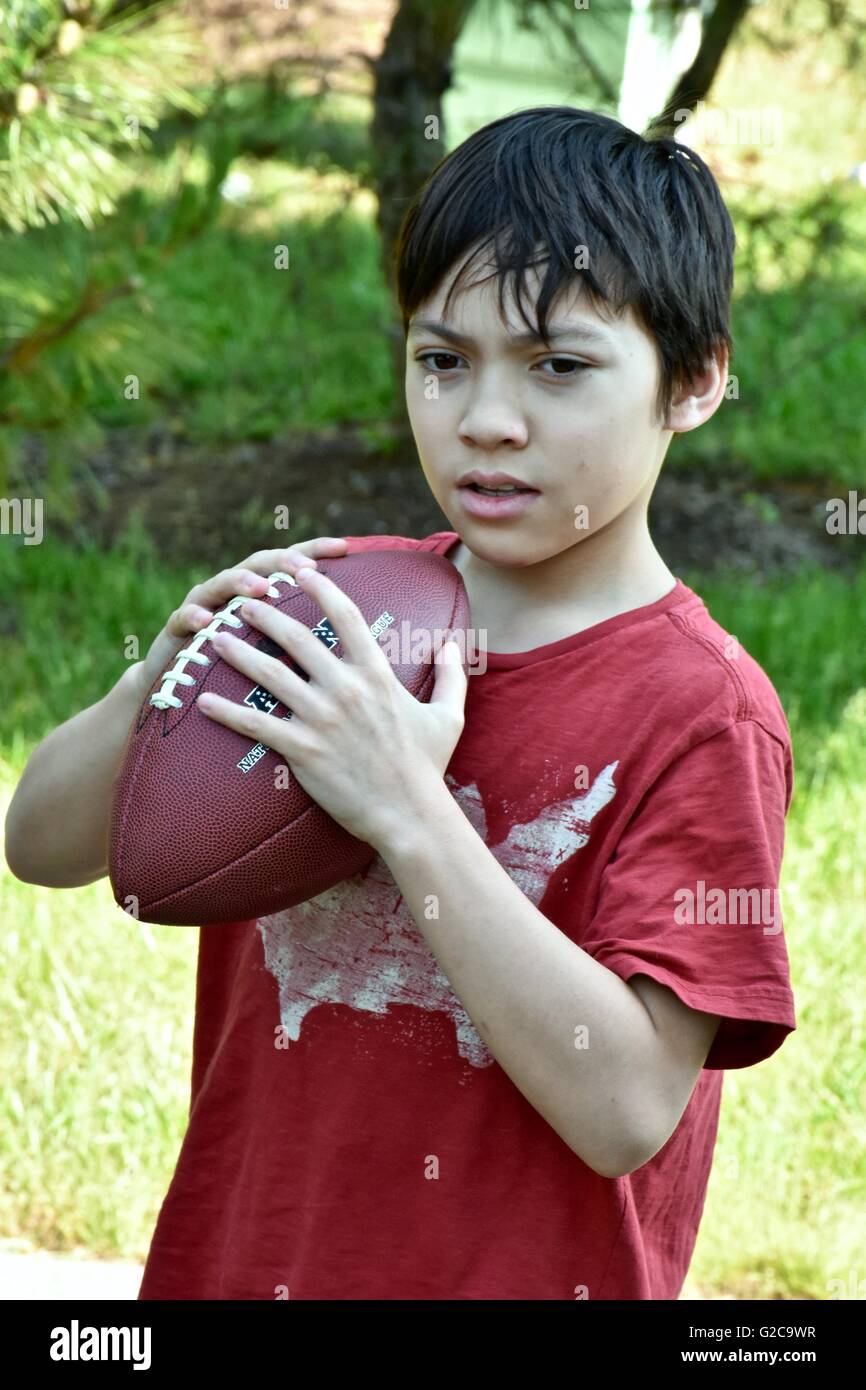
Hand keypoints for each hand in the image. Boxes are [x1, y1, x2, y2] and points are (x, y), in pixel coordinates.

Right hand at [131, 538, 349, 701]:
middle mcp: (233, 594)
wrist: (179, 696)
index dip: (315, 551)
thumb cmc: (240, 679)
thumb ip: (309, 642)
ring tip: (258, 587)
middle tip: (303, 567)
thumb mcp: (277, 660)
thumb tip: (359, 638)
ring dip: (239, 583)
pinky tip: (205, 622)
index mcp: (262, 596)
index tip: (344, 547)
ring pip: (221, 584)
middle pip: (259, 565)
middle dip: (281, 562)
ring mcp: (203, 608)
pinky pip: (181, 620)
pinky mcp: (175, 632)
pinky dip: (192, 618)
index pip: (292, 567)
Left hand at [195, 565, 467, 850]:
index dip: (321, 589)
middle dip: (265, 615)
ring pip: (269, 675)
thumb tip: (454, 645)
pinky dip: (226, 712)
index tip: (301, 572)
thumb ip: (451, 676)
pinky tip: (203, 701)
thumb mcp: (448, 716)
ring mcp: (322, 719)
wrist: (410, 815)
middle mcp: (346, 689)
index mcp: (377, 676)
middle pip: (296, 639)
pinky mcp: (303, 750)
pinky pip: (256, 725)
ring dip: (238, 653)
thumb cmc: (427, 767)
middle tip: (243, 603)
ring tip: (214, 639)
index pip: (346, 617)